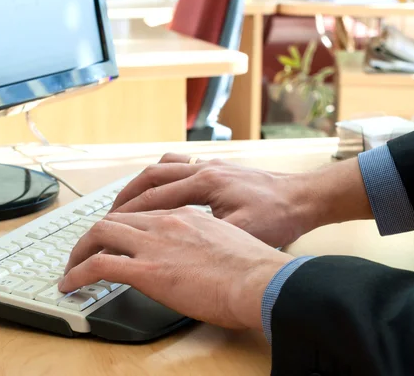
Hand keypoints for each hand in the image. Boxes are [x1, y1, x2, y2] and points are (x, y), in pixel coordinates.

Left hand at [59, 208, 292, 329]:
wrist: (262, 280)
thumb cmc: (254, 268)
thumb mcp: (227, 241)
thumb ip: (205, 241)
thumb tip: (197, 255)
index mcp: (184, 216)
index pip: (141, 212)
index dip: (121, 224)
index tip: (113, 236)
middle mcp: (165, 222)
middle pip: (114, 218)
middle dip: (94, 233)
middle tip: (84, 250)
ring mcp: (154, 244)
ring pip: (100, 234)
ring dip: (80, 250)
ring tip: (71, 267)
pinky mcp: (147, 270)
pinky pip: (99, 265)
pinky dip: (77, 273)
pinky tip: (70, 284)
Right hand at [111, 153, 372, 247]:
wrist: (306, 198)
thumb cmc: (280, 217)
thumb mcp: (243, 233)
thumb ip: (207, 237)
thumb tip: (173, 249)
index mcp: (206, 183)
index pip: (154, 198)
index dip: (128, 214)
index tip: (108, 226)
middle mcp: (204, 169)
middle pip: (151, 177)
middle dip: (125, 196)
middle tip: (107, 216)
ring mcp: (210, 165)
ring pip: (162, 167)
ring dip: (140, 184)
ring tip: (125, 201)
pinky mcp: (218, 169)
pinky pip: (180, 165)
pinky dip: (163, 176)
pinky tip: (161, 188)